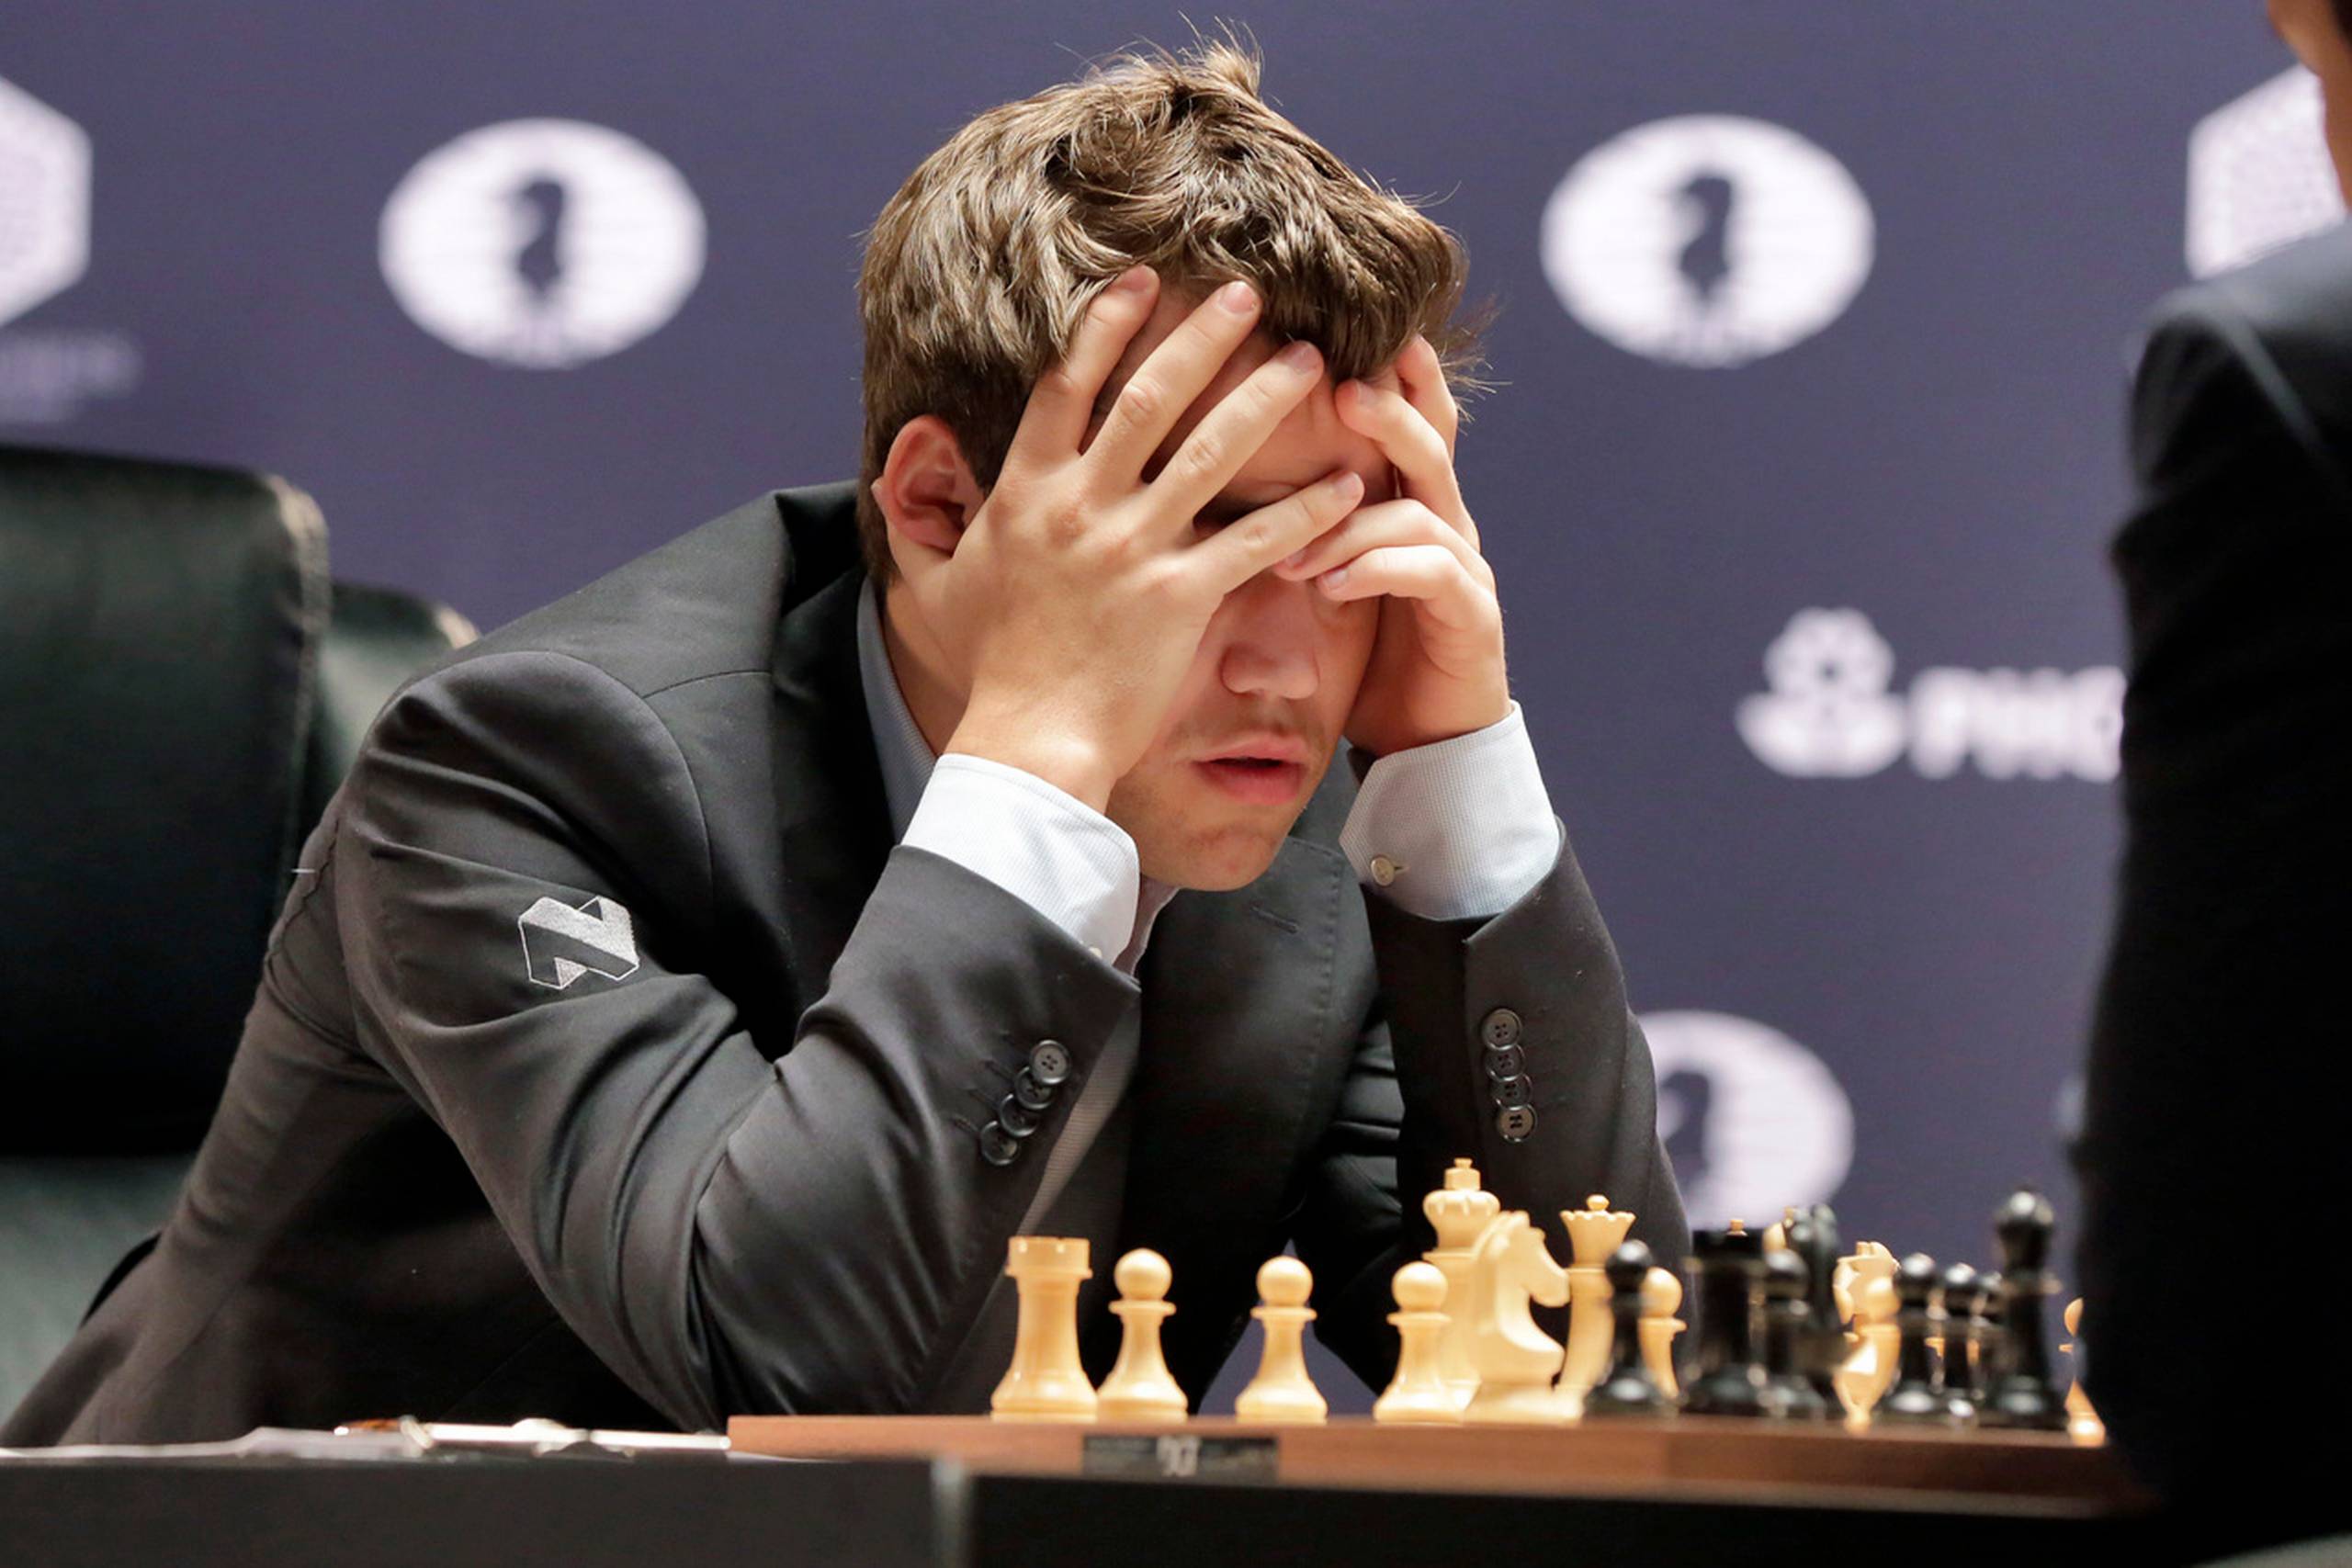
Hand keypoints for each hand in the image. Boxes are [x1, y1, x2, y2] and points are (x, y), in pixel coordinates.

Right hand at [927, 268, 1365, 810]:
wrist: (1028, 738)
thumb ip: (921, 520)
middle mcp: (1081, 506)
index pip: (1068, 385)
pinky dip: (1305, 511)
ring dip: (1263, 401)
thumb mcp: (939, 583)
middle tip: (1249, 294)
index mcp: (1026, 491)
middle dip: (1203, 339)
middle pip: (1150, 399)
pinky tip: (1347, 482)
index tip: (1143, 281)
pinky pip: (1255, 540)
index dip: (1106, 327)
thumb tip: (891, 471)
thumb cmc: (990, 665)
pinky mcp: (1181, 596)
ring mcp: (1133, 548)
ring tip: (1309, 362)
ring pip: (1210, 454)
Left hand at [1274, 334, 1508, 756]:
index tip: (1354, 334)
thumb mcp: (1330, 588)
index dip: (1396, 378)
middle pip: (1429, 446)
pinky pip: (1430, 574)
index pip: (1412, 426)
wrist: (1429, 742)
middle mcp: (1448, 525)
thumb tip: (1220, 499)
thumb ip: (1302, 537)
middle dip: (1389, 413)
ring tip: (1293, 548)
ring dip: (1349, 523)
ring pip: (1420, 511)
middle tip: (1341, 389)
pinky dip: (1376, 572)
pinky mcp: (1472, 616)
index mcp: (1414, 509)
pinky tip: (1332, 586)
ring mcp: (1466, 569)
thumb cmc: (1371, 660)